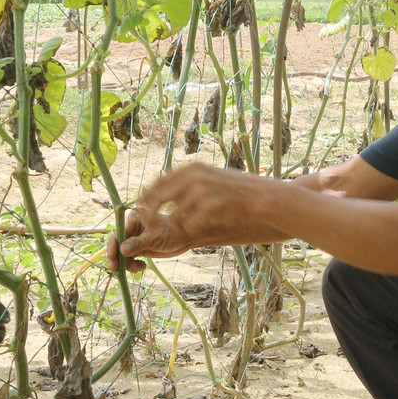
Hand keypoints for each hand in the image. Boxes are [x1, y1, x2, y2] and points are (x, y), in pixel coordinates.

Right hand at [112, 206, 190, 264]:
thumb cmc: (172, 233)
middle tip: (116, 270)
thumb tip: (121, 250)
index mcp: (134, 217)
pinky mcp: (139, 247)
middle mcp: (132, 226)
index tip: (112, 259)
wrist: (185, 239)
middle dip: (118, 257)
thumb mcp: (154, 238)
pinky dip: (133, 264)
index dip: (113, 246)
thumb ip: (137, 244)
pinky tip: (142, 267)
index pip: (119, 232)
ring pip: (122, 253)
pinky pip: (129, 258)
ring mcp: (134, 238)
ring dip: (127, 263)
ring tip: (139, 268)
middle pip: (118, 244)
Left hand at [134, 163, 265, 244]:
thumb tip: (161, 189)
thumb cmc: (233, 189)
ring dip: (177, 226)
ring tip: (189, 226)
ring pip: (173, 217)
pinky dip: (191, 230)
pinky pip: (189, 226)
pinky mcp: (210, 207)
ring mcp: (202, 192)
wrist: (258, 196)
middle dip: (150, 213)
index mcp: (192, 168)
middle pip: (159, 197)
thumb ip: (187, 181)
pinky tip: (200, 228)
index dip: (146, 195)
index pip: (159, 181)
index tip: (139, 206)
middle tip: (149, 224)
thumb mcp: (209, 176)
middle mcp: (194, 177)